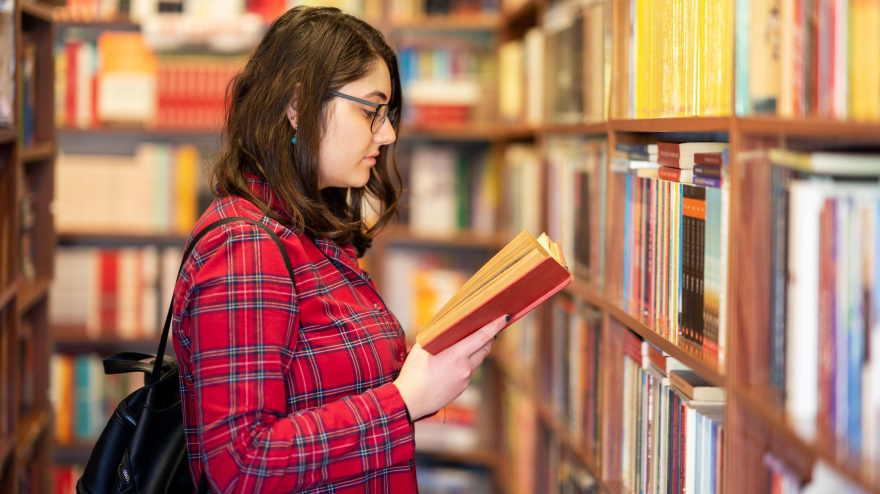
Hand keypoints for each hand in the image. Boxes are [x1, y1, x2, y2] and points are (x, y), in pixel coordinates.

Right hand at [393, 314, 508, 420]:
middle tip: (490, 326)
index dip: (495, 326)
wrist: (410, 401)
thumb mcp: (420, 347)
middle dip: (489, 336)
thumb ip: (432, 333)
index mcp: (456, 355)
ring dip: (478, 350)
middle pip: (485, 348)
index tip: (505, 317)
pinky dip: (469, 363)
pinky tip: (459, 360)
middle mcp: (465, 367)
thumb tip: (438, 324)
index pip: (482, 337)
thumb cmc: (413, 372)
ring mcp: (465, 379)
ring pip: (478, 360)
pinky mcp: (462, 388)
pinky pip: (470, 371)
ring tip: (473, 342)